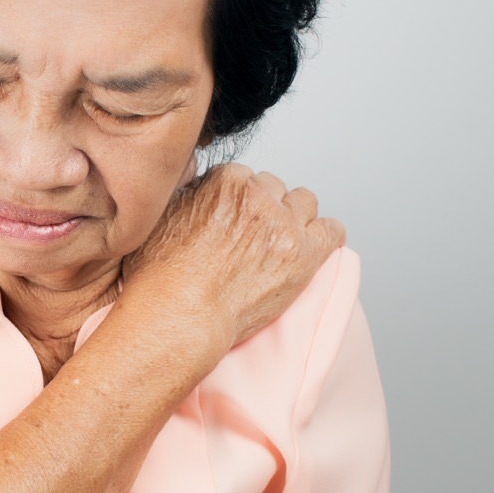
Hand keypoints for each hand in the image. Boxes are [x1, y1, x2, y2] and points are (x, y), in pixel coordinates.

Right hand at [121, 162, 344, 363]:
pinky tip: (310, 246)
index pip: (243, 177)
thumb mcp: (161, 216)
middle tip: (250, 237)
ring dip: (293, 217)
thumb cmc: (161, 275)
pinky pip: (332, 230)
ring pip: (304, 202)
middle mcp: (259, 197)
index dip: (236, 200)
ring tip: (279, 241)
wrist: (179, 315)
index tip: (230, 220)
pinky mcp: (303, 256)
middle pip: (274, 188)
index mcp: (227, 181)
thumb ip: (188, 191)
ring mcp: (284, 226)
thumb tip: (197, 181)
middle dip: (264, 208)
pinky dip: (324, 235)